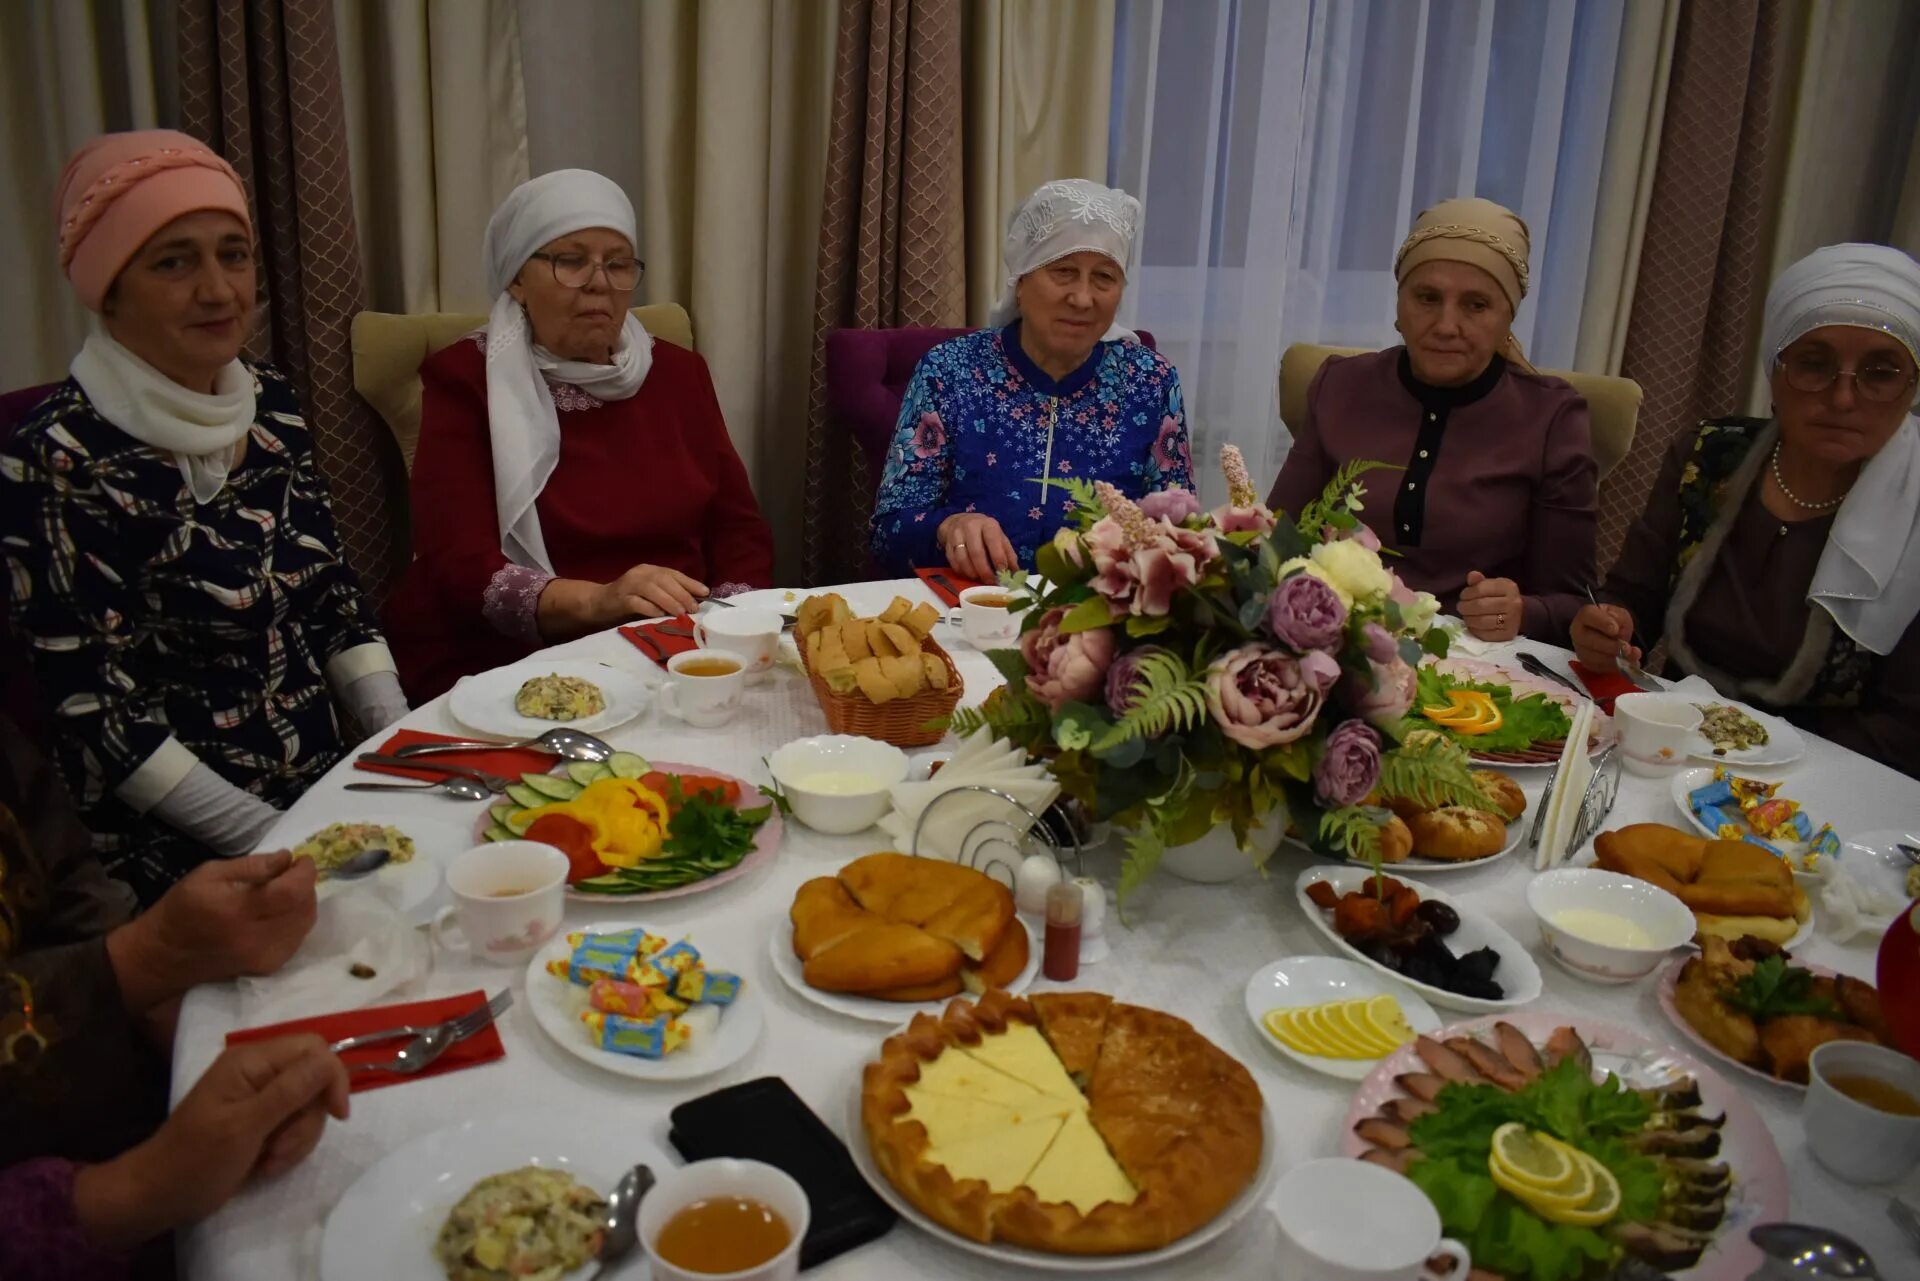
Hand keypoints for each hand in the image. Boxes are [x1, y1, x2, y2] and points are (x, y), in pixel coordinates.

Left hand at [72, 1035, 348, 1249]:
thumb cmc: (195, 1160)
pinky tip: (264, 1164)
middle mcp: (258, 1072)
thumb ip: (289, 1091)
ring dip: (297, 1139)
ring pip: (309, 1107)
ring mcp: (260, 1098)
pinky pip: (295, 1126)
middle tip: (280, 1149)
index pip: (314, 1048)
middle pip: (315, 1081)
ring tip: (268, 1161)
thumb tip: (331, 1060)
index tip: (336, 1114)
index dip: (332, 1077)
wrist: (157, 1196)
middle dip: (307, 1120)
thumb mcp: (244, 1126)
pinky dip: (287, 1148)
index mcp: (251, 1061)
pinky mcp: (261, 1122)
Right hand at [110, 853, 318, 1011]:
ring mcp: (264, 957)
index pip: (291, 891)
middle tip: (292, 873)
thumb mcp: (209, 874)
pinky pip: (297, 939)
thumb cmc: (183, 908)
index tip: (301, 860)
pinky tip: (281, 912)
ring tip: (287, 890)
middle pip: (304, 908)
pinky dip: (296, 921)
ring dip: (304, 902)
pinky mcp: (267, 968)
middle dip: (305, 885)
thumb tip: (286, 858)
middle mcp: (256, 937)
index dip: (304, 873)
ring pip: (305, 924)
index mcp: (239, 911)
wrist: (165, 956)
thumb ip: (251, 866)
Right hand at [599, 563, 707, 619]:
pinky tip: (660, 616)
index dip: (690, 582)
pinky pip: (637, 603)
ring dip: (669, 601)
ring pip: (652, 589)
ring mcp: (628, 585)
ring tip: (681, 613)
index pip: (673, 573)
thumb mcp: (651, 593)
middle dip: (682, 594)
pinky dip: (650, 609)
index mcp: (649, 570)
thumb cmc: (630, 600)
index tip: (705, 592)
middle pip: (663, 580)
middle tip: (694, 607)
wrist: (598, 603)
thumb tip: (695, 602)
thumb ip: (668, 594)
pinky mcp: (620, 599)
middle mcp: (640, 573)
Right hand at [937, 513, 1018, 582]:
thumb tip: (1016, 573)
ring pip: (963, 559)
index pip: (993, 541)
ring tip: (979, 579)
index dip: (998, 558)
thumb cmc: (984, 533)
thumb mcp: (999, 538)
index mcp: (988, 525)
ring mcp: (956, 535)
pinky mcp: (947, 544)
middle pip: (976, 553)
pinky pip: (953, 563)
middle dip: (984, 571)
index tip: (1002, 572)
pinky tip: (969, 575)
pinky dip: (962, 572)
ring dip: (972, 573)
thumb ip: (1008, 554)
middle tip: (990, 582)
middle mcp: (971, 527)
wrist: (959, 521)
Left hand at [1456, 572, 1523, 640]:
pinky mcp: (1507, 635)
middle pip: (1480, 606)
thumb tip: (1472, 575)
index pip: (1481, 589)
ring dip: (1468, 619)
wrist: (1520, 614)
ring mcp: (1512, 621)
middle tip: (1461, 607)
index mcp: (1508, 587)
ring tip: (1466, 616)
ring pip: (1481, 621)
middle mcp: (1512, 603)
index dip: (1467, 593)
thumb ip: (1480, 582)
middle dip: (1465, 607)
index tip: (1463, 596)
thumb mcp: (1493, 586)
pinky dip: (1474, 629)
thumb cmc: (1501, 597)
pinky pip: (1485, 634)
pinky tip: (1472, 625)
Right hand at [1570, 602, 1639, 670]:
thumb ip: (1620, 620)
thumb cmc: (1613, 621)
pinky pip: (1599, 667)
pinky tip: (1627, 663)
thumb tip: (1618, 633)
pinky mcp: (1587, 663)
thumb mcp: (1620, 615)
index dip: (1602, 623)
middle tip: (1626, 648)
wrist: (1608, 634)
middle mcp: (1578, 633)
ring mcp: (1580, 649)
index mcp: (1585, 615)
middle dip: (1610, 646)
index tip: (1615, 629)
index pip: (1588, 615)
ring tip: (1632, 656)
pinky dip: (1615, 667)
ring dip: (1615, 659)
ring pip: (1594, 657)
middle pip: (1589, 640)